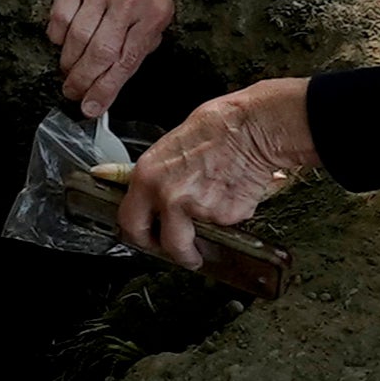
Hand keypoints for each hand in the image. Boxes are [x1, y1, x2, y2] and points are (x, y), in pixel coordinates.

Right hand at [47, 0, 175, 116]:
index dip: (106, 89)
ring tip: (69, 71)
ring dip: (69, 63)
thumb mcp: (154, 18)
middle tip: (73, 93)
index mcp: (154, 13)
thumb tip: (107, 91)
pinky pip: (59, 18)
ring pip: (77, 38)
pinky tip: (63, 41)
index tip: (91, 108)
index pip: (127, 60)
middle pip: (100, 52)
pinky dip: (57, 38)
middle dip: (82, 81)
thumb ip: (136, 51)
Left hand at [120, 79, 313, 291]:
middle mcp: (168, 197)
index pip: (129, 221)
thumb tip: (153, 195)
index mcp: (148, 177)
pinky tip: (231, 196)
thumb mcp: (169, 148)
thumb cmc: (215, 128)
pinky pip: (224, 225)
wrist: (250, 128)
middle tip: (180, 251)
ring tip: (213, 225)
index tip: (147, 237)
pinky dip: (229, 217)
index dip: (139, 234)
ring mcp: (197, 209)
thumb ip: (158, 179)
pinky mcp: (225, 216)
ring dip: (203, 243)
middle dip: (171, 253)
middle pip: (162, 244)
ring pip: (196, 239)